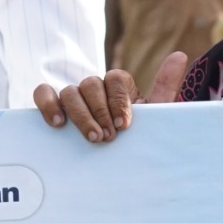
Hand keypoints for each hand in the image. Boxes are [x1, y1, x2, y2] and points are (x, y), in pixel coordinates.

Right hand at [34, 52, 183, 144]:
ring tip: (92, 138)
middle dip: (100, 111)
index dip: (118, 100)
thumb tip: (180, 54)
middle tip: (108, 137)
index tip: (124, 125)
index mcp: (119, 88)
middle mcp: (94, 89)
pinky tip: (57, 123)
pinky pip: (42, 93)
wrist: (117, 168)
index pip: (116, 78)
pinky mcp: (51, 108)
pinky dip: (48, 103)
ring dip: (80, 115)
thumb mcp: (154, 117)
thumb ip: (165, 87)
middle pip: (91, 84)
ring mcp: (72, 98)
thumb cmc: (135, 140)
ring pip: (69, 91)